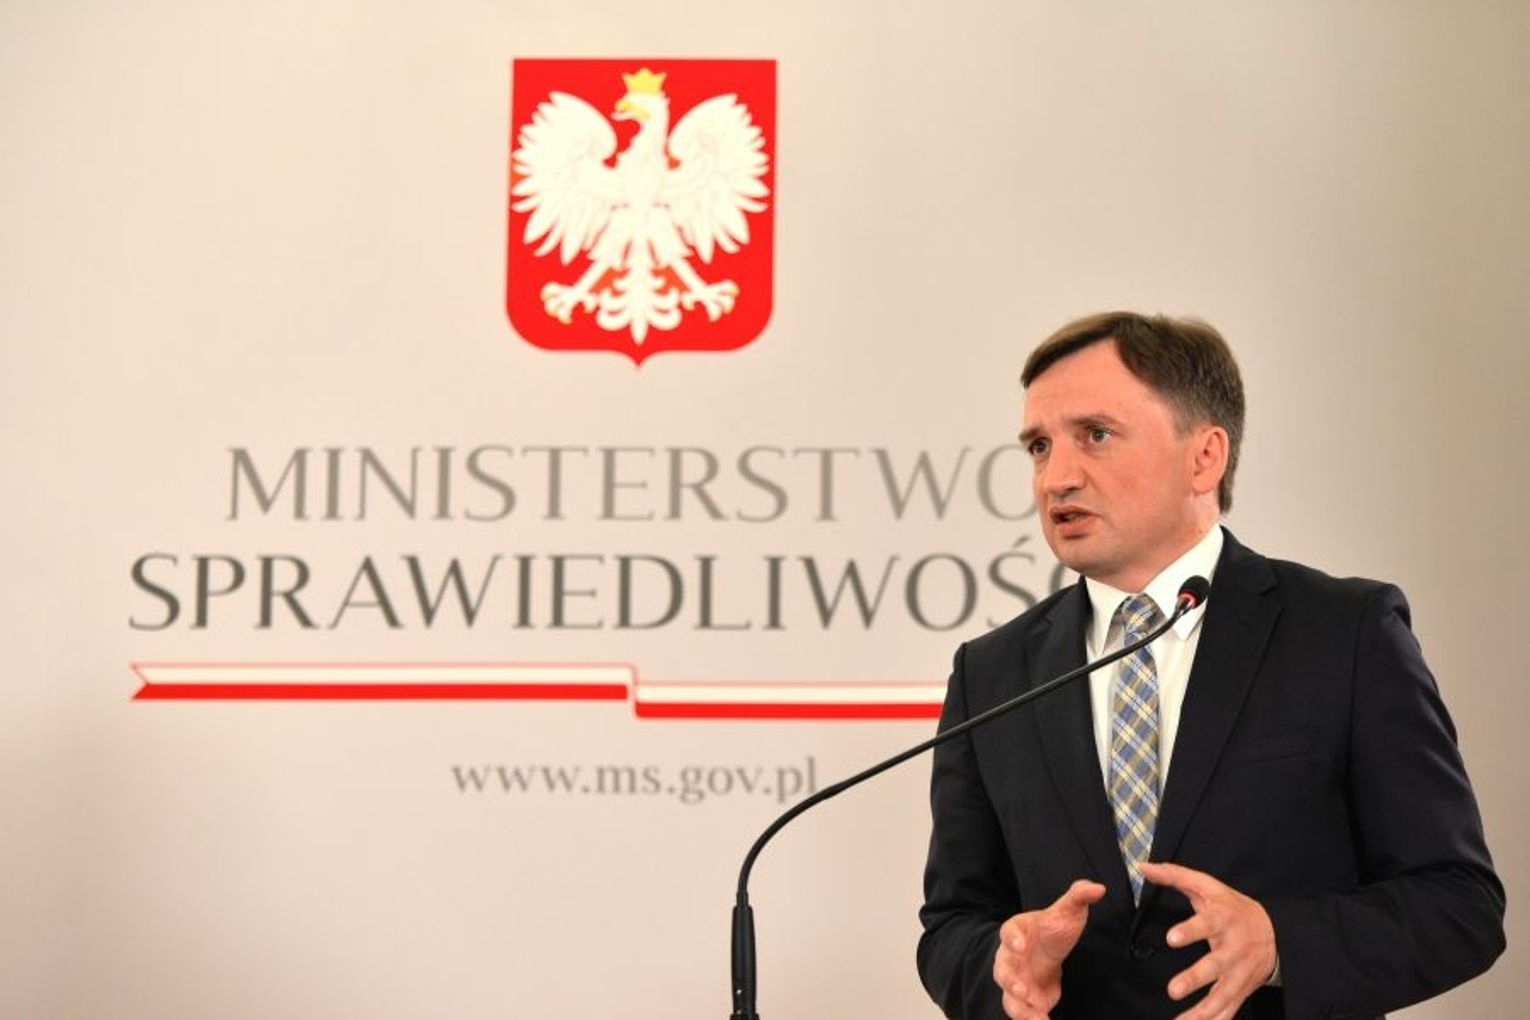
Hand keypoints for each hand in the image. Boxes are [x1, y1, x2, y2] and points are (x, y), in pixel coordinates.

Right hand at [992, 879, 1106, 1018]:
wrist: (1051, 949)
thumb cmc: (1054, 928)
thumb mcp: (1068, 910)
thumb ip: (1079, 896)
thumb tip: (1099, 887)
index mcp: (1016, 931)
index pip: (1008, 933)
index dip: (1012, 939)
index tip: (1021, 945)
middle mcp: (1010, 957)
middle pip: (1002, 969)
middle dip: (1009, 980)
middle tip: (1021, 990)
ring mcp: (1016, 979)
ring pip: (1009, 996)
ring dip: (1018, 1008)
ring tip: (1034, 1019)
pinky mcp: (1026, 998)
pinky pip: (1023, 1011)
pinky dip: (1031, 1019)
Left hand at [1138, 861, 1276, 1019]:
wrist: (1274, 933)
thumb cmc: (1231, 907)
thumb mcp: (1208, 886)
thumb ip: (1176, 876)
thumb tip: (1143, 866)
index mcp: (1224, 920)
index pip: (1207, 924)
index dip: (1191, 931)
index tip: (1172, 938)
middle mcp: (1234, 949)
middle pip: (1216, 966)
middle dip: (1195, 978)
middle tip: (1173, 990)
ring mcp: (1238, 974)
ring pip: (1223, 995)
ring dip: (1202, 1011)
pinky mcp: (1240, 991)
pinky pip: (1227, 1012)